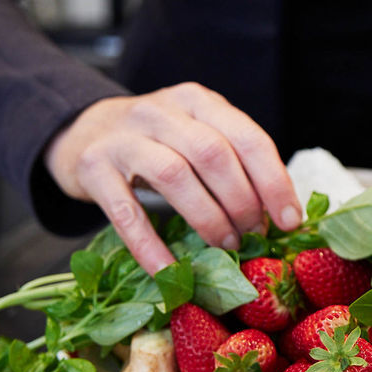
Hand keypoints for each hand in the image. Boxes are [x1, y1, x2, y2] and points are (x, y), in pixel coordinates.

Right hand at [44, 82, 301, 274]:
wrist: (81, 131)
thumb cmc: (156, 143)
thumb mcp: (196, 135)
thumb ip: (233, 162)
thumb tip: (279, 214)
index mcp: (198, 101)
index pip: (247, 137)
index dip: (274, 181)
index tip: (290, 220)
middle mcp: (162, 112)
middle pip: (213, 154)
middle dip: (243, 201)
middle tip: (255, 234)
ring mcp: (123, 137)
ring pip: (175, 176)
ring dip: (208, 217)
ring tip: (227, 245)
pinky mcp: (92, 167)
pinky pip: (125, 212)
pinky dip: (150, 245)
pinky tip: (169, 270)